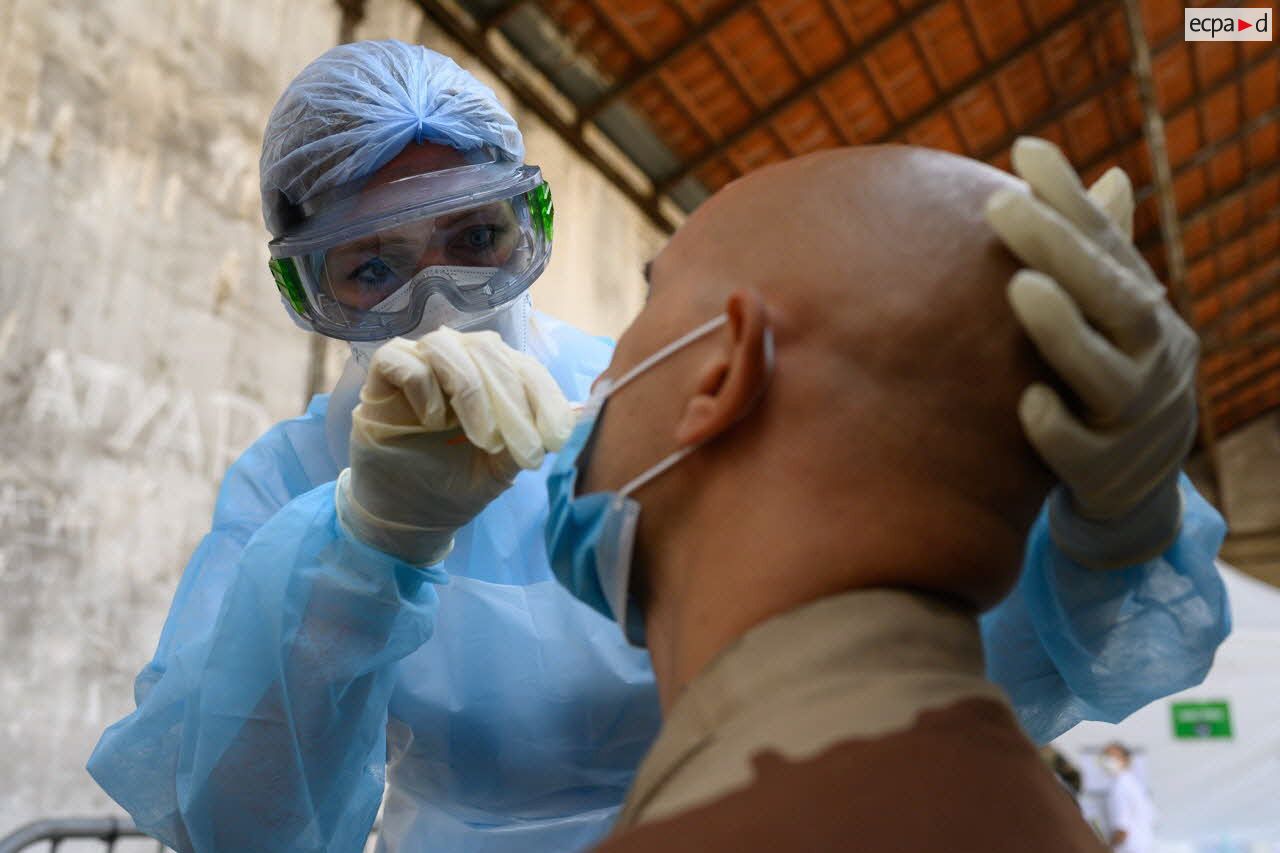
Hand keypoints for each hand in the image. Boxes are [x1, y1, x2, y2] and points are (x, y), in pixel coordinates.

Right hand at [337, 327, 574, 563]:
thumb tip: (582, 414)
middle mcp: (459, 358)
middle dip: (511, 400)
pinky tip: (432, 422)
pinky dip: (422, 385)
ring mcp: (419, 363)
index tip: (556, 439)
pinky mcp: (381, 378)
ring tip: (483, 438)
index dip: (545, 399)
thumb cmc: (458, 483)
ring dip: (471, 391)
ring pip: (446, 347)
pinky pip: (401, 359)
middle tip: (518, 447)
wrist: (409, 516)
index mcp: (494, 375)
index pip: (525, 368)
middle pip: (489, 352)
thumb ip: (534, 439)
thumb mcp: (503, 467)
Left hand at [985, 137, 1197, 566]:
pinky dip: (1058, 429)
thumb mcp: (1113, 321)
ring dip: (1064, 329)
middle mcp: (1151, 356)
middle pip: (1113, 297)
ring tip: (1020, 286)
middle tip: (1001, 203)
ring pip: (1107, 372)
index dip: (1072, 198)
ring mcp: (1135, 417)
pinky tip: (1027, 403)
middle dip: (1061, 249)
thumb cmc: (1109, 382)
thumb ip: (1103, 255)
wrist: (1139, 489)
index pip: (1108, 245)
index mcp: (1143, 311)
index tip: (1025, 148)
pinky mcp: (1109, 474)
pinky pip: (1084, 454)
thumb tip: (1109, 175)